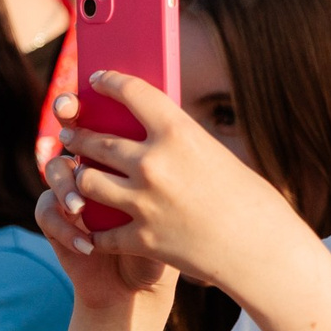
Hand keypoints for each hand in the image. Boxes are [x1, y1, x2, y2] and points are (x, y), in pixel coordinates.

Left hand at [44, 74, 314, 298]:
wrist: (261, 251)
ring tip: (75, 173)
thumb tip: (149, 135)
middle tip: (70, 133)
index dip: (109, 82)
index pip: (130, 92)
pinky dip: (95, 230)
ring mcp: (143, 202)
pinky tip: (92, 228)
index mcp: (178, 132)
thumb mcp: (215, 155)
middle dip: (79, 135)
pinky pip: (101, 231)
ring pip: (87, 181)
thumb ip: (178, 144)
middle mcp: (153, 163)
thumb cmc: (249, 200)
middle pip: (98, 140)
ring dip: (78, 177)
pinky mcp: (141, 239)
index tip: (97, 79)